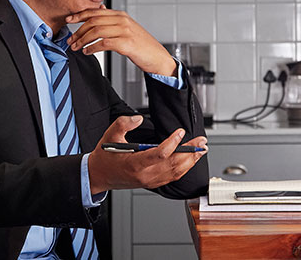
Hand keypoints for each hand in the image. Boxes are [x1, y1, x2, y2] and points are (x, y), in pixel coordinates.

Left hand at [66, 7, 176, 76]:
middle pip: (93, 21)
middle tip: (70, 40)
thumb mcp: (127, 27)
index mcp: (121, 15)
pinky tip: (87, 51)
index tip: (68, 20)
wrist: (157, 57)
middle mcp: (122, 20)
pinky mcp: (126, 43)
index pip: (95, 11)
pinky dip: (92, 47)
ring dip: (82, 40)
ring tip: (76, 47)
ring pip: (96, 31)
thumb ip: (113, 18)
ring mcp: (125, 31)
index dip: (79, 15)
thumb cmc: (142, 44)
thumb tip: (100, 7)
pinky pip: (103, 43)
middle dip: (78, 31)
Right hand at [86, 115, 207, 194]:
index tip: (180, 132)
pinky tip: (190, 160)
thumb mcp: (110, 135)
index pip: (160, 154)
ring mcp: (150, 181)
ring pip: (176, 172)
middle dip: (190, 152)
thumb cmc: (105, 157)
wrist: (99, 176)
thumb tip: (139, 118)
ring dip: (191, 161)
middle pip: (174, 164)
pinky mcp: (152, 183)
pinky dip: (184, 169)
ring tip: (201, 149)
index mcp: (135, 163)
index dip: (173, 143)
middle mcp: (145, 175)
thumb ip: (124, 123)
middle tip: (201, 141)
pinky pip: (172, 177)